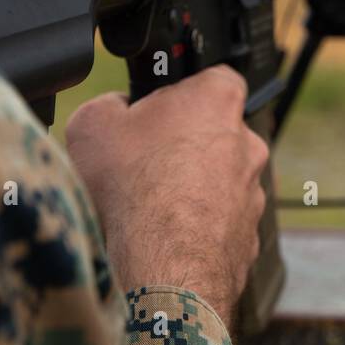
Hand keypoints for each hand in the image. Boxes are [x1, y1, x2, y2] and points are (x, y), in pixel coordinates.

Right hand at [64, 65, 268, 326]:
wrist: (162, 267)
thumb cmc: (132, 189)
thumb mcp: (92, 123)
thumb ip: (109, 103)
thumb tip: (115, 109)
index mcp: (216, 101)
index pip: (213, 77)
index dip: (181, 92)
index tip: (157, 111)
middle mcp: (247, 142)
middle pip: (214, 133)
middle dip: (184, 145)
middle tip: (146, 163)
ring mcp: (253, 193)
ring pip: (219, 182)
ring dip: (192, 190)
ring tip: (150, 208)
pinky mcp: (249, 237)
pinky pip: (220, 225)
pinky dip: (197, 230)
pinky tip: (164, 239)